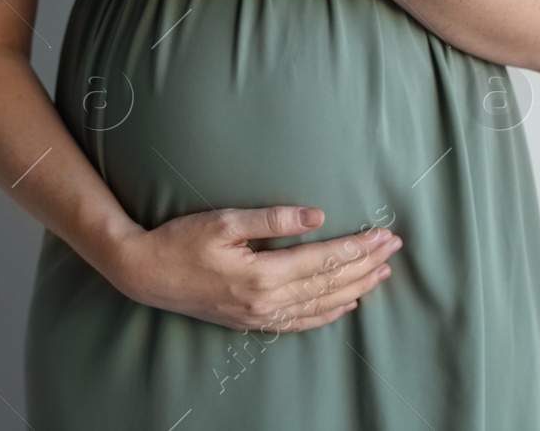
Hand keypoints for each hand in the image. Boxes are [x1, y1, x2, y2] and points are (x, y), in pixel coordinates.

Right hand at [104, 206, 402, 332]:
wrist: (145, 274)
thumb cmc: (181, 240)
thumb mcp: (226, 220)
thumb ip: (274, 219)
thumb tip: (317, 216)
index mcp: (262, 274)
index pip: (324, 260)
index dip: (358, 247)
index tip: (383, 234)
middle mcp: (266, 301)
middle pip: (329, 283)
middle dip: (365, 265)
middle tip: (394, 248)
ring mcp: (259, 315)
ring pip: (320, 305)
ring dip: (354, 289)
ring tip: (381, 275)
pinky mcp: (251, 321)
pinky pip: (299, 323)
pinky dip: (326, 315)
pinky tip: (344, 306)